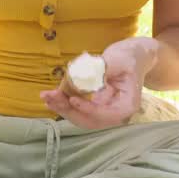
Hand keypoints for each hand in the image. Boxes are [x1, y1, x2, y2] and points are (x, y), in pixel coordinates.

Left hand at [41, 37, 158, 129]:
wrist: (131, 57)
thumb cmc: (128, 57)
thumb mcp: (118, 59)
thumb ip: (102, 69)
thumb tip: (85, 75)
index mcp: (127, 104)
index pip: (108, 115)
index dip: (89, 110)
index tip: (72, 99)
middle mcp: (115, 113)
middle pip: (91, 120)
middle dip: (69, 110)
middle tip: (51, 97)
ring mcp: (104, 111)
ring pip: (81, 117)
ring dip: (62, 108)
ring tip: (46, 96)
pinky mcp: (94, 106)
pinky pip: (78, 110)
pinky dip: (64, 104)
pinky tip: (51, 97)